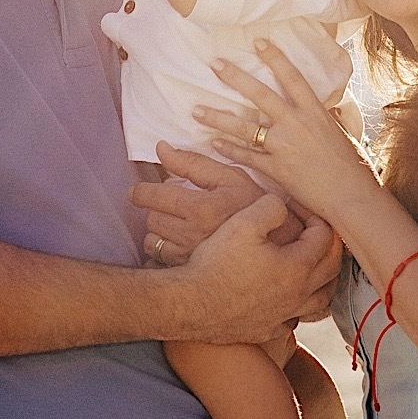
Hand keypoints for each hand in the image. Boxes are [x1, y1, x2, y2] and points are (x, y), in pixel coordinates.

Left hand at [130, 143, 302, 264]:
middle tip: (167, 206)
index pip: (153, 197)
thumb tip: (161, 148)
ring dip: (158, 231)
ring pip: (152, 241)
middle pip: (151, 218)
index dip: (141, 192)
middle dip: (156, 209)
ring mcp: (190, 256)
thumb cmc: (255, 207)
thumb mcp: (231, 178)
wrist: (278, 247)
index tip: (139, 192)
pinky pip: (161, 259)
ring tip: (173, 225)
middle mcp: (192, 234)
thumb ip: (194, 163)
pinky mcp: (190, 270)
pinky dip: (162, 250)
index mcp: (200, 208)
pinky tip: (177, 244)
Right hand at [172, 192, 342, 341]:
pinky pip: (294, 320)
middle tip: (314, 233)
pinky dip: (297, 307)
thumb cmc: (216, 263)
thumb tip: (282, 206)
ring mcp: (284, 316)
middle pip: (332, 269)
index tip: (297, 209)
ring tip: (312, 268)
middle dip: (329, 247)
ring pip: (320, 300)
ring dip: (322, 280)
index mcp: (298, 266)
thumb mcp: (243, 222)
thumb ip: (270, 206)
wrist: (190, 304)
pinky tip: (286, 299)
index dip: (314, 217)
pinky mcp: (267, 330)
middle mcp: (298, 294)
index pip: (324, 237)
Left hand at [194, 40, 370, 222]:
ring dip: (218, 118)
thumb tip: (328, 106)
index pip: (292, 77)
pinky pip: (247, 157)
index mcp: (314, 112)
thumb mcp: (343, 132)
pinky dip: (229, 150)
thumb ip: (328, 117)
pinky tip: (213, 144)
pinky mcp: (276, 169)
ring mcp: (283, 147)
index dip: (275, 58)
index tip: (258, 42)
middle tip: (215, 64)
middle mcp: (296, 124)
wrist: (350, 196)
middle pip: (260, 95)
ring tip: (195, 110)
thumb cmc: (352, 166)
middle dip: (235, 78)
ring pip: (244, 128)